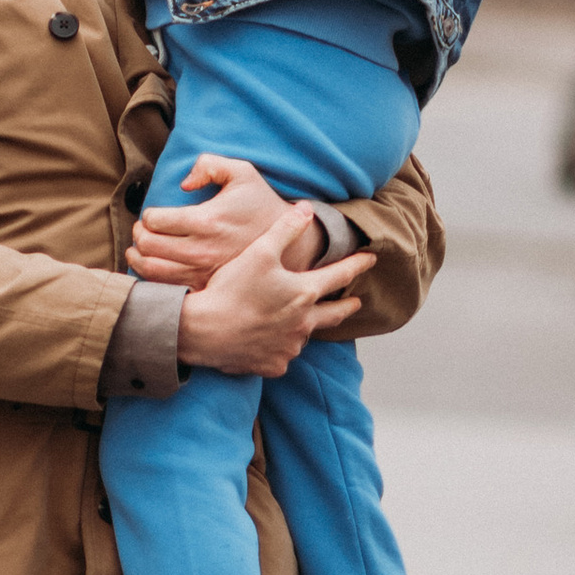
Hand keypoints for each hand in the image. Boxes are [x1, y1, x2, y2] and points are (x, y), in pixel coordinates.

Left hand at [128, 154, 318, 288]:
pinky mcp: (205, 286)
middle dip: (138, 234)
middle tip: (143, 230)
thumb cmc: (260, 204)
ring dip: (138, 258)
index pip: (154, 220)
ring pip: (150, 270)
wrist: (288, 243)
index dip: (147, 215)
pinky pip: (166, 288)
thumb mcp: (243, 173)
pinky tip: (156, 267)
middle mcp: (201, 250)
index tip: (153, 215)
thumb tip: (185, 183)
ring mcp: (202, 272)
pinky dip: (153, 278)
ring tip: (141, 249)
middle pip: (147, 245)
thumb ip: (210, 165)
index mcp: (206, 221)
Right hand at [175, 204, 372, 379]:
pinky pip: (283, 356)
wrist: (203, 331)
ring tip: (304, 320)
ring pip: (306, 335)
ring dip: (308, 326)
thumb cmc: (230, 290)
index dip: (357, 264)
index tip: (371, 259)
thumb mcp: (259, 251)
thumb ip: (286, 228)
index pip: (340, 276)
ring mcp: (289, 347)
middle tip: (356, 302)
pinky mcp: (273, 365)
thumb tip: (307, 209)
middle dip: (348, 305)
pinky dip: (281, 347)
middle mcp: (303, 323)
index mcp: (304, 293)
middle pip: (335, 313)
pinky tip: (271, 341)